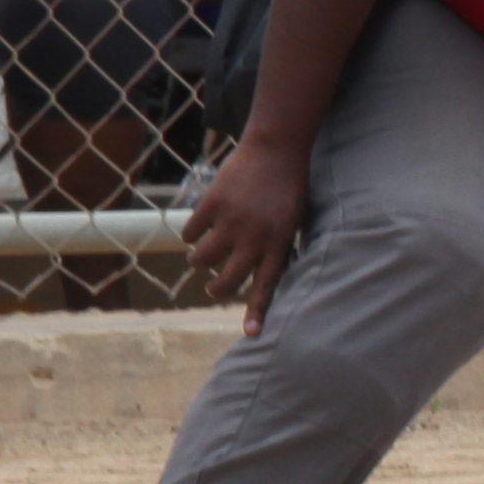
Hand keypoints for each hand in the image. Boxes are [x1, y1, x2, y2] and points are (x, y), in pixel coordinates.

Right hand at [183, 128, 309, 322]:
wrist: (276, 148)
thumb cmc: (289, 187)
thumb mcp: (293, 222)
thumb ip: (279, 248)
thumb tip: (263, 274)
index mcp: (278, 244)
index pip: (267, 286)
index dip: (257, 311)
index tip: (250, 334)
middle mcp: (254, 237)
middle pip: (227, 280)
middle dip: (217, 290)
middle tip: (213, 288)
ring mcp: (231, 221)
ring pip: (203, 259)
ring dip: (199, 262)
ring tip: (200, 259)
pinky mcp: (213, 203)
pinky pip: (191, 231)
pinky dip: (190, 235)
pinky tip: (195, 231)